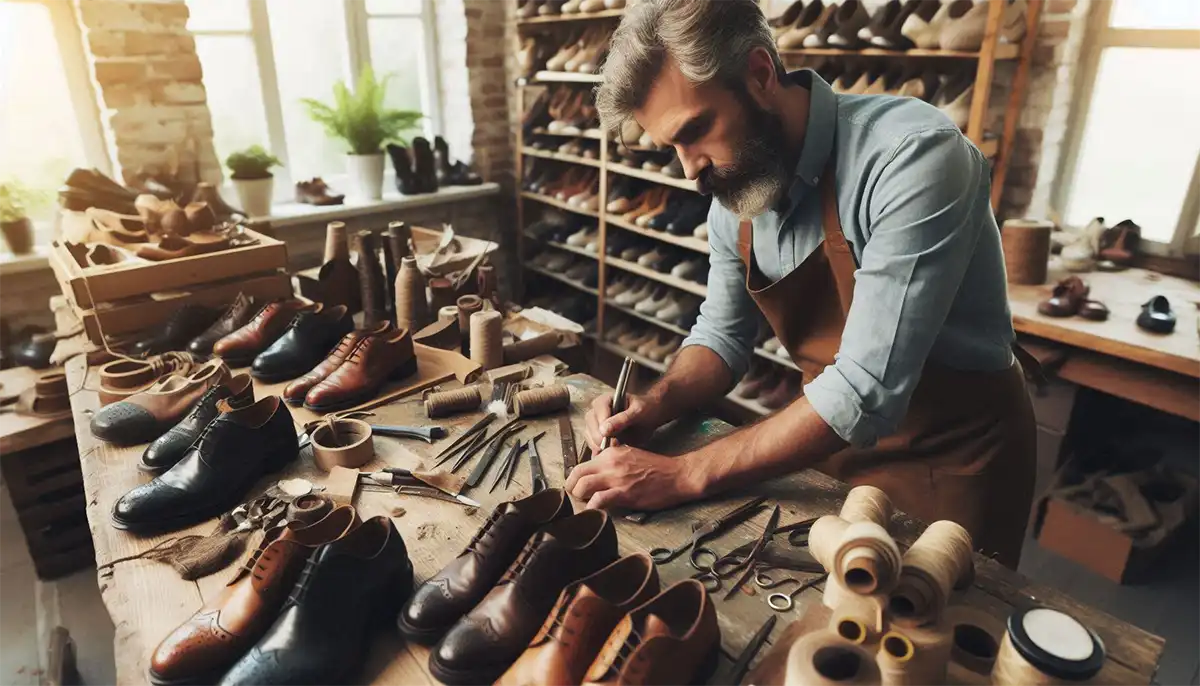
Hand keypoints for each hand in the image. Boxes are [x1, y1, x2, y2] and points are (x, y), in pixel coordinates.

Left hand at [566, 445, 703, 510]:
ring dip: (580, 499)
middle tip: (576, 499)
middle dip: (571, 489)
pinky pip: (599, 500)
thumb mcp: (631, 456)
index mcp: (611, 453)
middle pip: (576, 474)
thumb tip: (597, 473)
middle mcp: (610, 463)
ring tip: (585, 506)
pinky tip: (595, 512)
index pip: (581, 465)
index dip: (575, 479)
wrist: (678, 475)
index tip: (577, 488)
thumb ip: (612, 462)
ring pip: (583, 487)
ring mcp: (616, 478)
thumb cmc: (657, 468)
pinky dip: (593, 508)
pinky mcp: (624, 493)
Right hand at [584, 392, 657, 451]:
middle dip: (600, 438)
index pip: (597, 411)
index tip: (611, 436)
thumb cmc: (645, 410)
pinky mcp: (598, 436)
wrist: (650, 419)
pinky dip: (599, 451)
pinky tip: (609, 454)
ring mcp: (596, 424)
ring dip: (599, 445)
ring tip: (614, 449)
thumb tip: (604, 430)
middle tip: (614, 445)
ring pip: (589, 435)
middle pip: (590, 424)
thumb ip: (622, 419)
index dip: (602, 424)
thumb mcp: (637, 412)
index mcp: (605, 400)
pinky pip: (593, 444)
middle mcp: (597, 411)